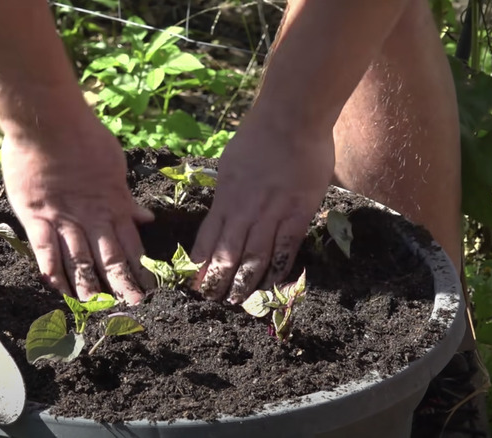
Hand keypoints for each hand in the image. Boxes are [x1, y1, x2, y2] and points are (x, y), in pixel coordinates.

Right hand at [1, 118, 153, 304]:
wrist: (48, 121)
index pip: (131, 244)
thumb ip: (125, 196)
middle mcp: (92, 217)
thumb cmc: (83, 134)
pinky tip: (58, 289)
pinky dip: (52, 270)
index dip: (142, 268)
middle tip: (133, 307)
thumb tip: (145, 218)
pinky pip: (45, 250)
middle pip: (110, 258)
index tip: (152, 288)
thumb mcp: (114, 164)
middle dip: (123, 284)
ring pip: (80, 260)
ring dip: (90, 285)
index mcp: (113, 204)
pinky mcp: (37, 216)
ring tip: (98, 307)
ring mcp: (64, 219)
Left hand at [191, 111, 333, 303]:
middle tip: (212, 302)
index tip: (193, 285)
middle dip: (217, 281)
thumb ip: (229, 190)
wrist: (291, 117)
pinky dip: (277, 270)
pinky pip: (285, 248)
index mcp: (225, 197)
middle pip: (227, 253)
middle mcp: (243, 209)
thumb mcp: (231, 164)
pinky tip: (271, 287)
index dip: (199, 265)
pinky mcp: (298, 212)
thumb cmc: (260, 134)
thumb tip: (224, 208)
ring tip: (236, 302)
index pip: (207, 239)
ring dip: (243, 282)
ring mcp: (271, 212)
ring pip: (253, 256)